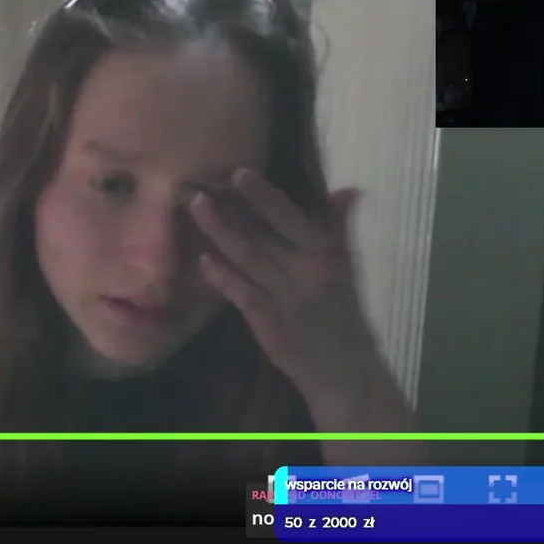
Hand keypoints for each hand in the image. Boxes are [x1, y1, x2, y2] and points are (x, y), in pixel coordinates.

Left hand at [189, 168, 374, 392]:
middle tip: (199, 187)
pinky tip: (202, 260)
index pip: (292, 219)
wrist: (345, 370)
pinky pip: (241, 294)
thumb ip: (338, 229)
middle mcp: (305, 272)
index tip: (239, 174)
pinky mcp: (269, 323)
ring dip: (219, 232)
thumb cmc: (343, 314)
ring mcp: (285, 298)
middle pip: (262, 235)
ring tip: (196, 208)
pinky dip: (222, 276)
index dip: (264, 197)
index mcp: (326, 256)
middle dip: (230, 210)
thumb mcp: (347, 268)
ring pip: (247, 258)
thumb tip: (348, 191)